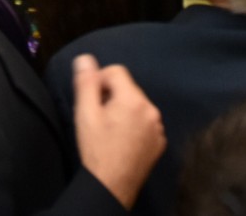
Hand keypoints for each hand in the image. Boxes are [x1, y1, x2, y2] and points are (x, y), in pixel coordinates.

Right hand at [71, 55, 164, 208]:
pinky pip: (146, 122)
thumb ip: (86, 82)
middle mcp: (151, 110)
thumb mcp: (85, 113)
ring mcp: (158, 127)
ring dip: (124, 110)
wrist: (111, 186)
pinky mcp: (160, 142)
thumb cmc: (96, 150)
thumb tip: (85, 59)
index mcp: (133, 99)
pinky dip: (135, 125)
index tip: (92, 100)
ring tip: (110, 130)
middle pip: (128, 89)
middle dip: (112, 96)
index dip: (100, 82)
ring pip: (137, 106)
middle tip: (99, 116)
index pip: (116, 71)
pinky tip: (122, 140)